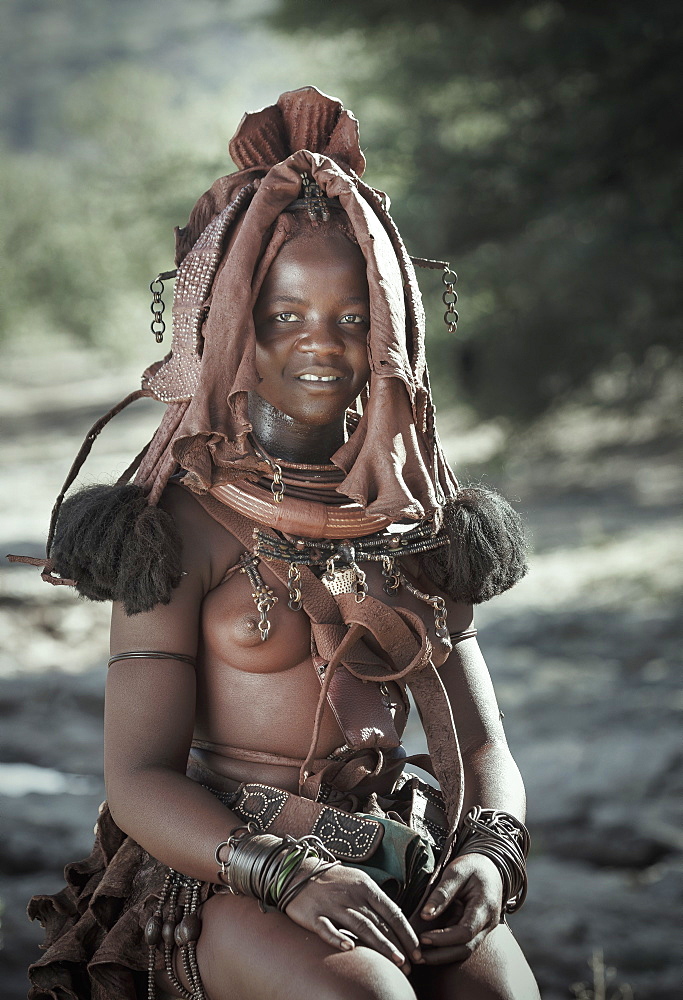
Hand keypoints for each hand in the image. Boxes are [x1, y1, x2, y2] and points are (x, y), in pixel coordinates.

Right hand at [284, 863, 420, 973]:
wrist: (297, 871)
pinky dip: (337, 938)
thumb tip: (397, 923)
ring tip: (395, 961)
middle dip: (397, 945)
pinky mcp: (313, 915)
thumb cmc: (333, 881)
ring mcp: (332, 905)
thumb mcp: (358, 882)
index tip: (417, 951)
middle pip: (380, 923)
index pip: (392, 912)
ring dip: (380, 945)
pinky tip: (349, 948)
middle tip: (410, 966)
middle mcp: (351, 895)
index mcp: (365, 886)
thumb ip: (375, 901)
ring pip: (361, 926)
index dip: (406, 932)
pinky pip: (326, 928)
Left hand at [416, 852, 502, 964]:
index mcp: (485, 906)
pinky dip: (445, 948)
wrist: (491, 869)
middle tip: (416, 955)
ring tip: (418, 956)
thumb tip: (426, 914)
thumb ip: (443, 892)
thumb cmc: (473, 867)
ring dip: (441, 956)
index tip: (422, 937)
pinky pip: (462, 944)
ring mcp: (483, 930)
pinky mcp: (476, 931)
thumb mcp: (457, 871)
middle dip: (440, 955)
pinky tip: (428, 948)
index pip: (465, 932)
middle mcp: (487, 923)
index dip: (443, 938)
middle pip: (465, 948)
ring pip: (463, 951)